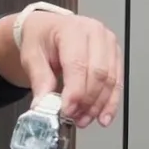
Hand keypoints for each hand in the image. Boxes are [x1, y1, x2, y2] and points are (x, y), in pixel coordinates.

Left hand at [21, 13, 122, 127]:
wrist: (48, 29)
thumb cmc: (41, 38)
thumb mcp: (31, 56)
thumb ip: (39, 80)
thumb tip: (43, 106)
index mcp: (72, 29)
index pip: (78, 65)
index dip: (75, 92)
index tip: (67, 111)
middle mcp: (95, 33)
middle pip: (98, 74)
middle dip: (87, 101)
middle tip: (74, 118)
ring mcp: (108, 44)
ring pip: (110, 80)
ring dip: (98, 105)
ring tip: (83, 120)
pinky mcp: (114, 55)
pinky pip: (117, 82)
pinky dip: (110, 102)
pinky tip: (103, 117)